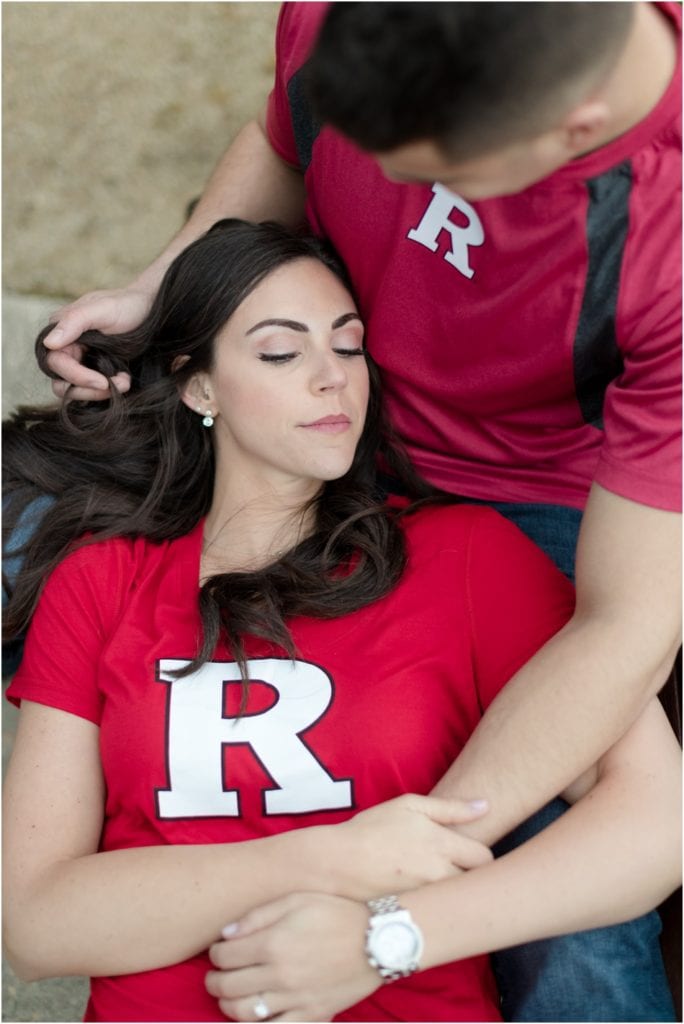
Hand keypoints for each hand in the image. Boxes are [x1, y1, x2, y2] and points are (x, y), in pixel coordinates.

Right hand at [42, 286, 152, 399]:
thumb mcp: (102, 309)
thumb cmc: (126, 305)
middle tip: (120, 384)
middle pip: (62, 383)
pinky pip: (90, 392)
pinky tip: (124, 380)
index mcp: (62, 332)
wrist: (149, 310)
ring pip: (74, 391)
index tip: (103, 382)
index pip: (56, 363)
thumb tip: (50, 343)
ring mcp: (81, 362)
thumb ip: (74, 321)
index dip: (77, 377)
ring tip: (125, 382)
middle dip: (89, 389)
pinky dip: (106, 393)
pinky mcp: (95, 372)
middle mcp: (67, 349)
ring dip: (98, 394)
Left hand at [206, 893, 376, 1021]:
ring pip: (244, 1014)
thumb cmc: (337, 912)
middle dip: (215, 982)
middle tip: (215, 977)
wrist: (377, 939)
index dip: (215, 955)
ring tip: (228, 998)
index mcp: (273, 942)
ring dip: (228, 1007)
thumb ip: (258, 916)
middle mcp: (279, 974)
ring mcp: (295, 998)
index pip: (224, 956)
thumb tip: (225, 934)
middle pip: (228, 987)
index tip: (218, 951)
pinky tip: (253, 1019)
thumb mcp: (297, 899)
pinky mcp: (312, 1015)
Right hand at [331, 793, 491, 899]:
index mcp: (440, 843)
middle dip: (470, 877)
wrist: (335, 862)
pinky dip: (436, 908)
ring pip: (457, 901)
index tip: (465, 854)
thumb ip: (450, 808)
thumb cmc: (372, 828)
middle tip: (454, 870)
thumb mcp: (409, 806)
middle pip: (476, 883)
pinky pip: (438, 915)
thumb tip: (485, 806)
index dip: (478, 856)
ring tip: (434, 883)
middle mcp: (438, 873)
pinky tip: (421, 897)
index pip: (485, 858)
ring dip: (453, 893)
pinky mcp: (413, 915)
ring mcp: (426, 897)